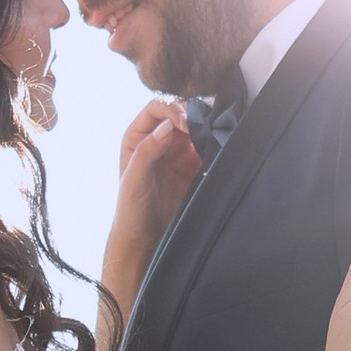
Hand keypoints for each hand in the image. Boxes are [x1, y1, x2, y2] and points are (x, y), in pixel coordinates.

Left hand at [114, 95, 203, 259]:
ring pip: (196, 128)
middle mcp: (158, 140)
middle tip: (206, 125)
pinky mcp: (194, 166)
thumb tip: (167, 127)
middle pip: (179, 113)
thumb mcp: (132, 181)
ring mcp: (178, 152)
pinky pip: (207, 147)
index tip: (185, 122)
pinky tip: (220, 146)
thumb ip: (147, 152)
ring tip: (216, 133)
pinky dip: (215, 144)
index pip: (157, 109)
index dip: (172, 109)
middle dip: (193, 114)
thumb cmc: (130, 211)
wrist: (145, 241)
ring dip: (206, 127)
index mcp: (138, 137)